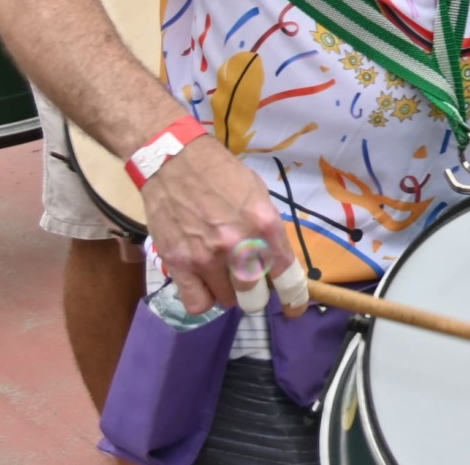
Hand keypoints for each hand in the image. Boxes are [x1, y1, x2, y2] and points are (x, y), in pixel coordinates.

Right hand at [143, 136, 293, 314]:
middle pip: (254, 295)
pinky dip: (203, 299)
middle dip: (255, 292)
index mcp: (264, 223)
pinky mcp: (178, 263)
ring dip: (228, 292)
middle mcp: (238, 244)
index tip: (294, 309)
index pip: (286, 274)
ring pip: (226, 301)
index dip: (294, 298)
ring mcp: (206, 256)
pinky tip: (203, 283)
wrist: (174, 161)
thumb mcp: (258, 194)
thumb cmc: (221, 174)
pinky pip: (197, 304)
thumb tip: (276, 262)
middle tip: (249, 281)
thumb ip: (268, 230)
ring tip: (221, 273)